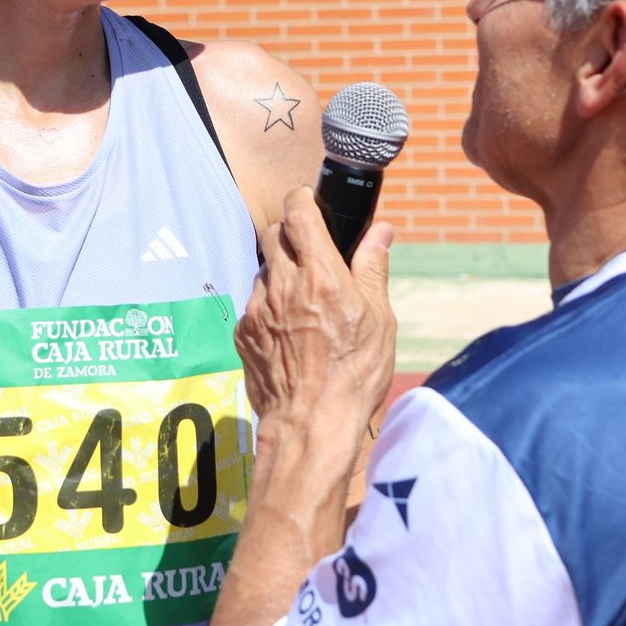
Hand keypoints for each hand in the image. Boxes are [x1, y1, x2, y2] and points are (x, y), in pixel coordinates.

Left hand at [235, 186, 395, 426]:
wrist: (311, 426)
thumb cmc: (354, 376)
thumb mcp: (379, 320)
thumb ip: (373, 268)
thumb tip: (381, 231)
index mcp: (321, 276)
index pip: (299, 212)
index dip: (302, 199)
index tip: (309, 201)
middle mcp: (283, 285)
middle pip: (274, 233)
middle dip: (291, 233)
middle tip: (312, 253)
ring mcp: (258, 308)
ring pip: (264, 269)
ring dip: (281, 273)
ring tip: (305, 302)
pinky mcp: (244, 332)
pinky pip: (254, 303)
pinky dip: (270, 306)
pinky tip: (290, 331)